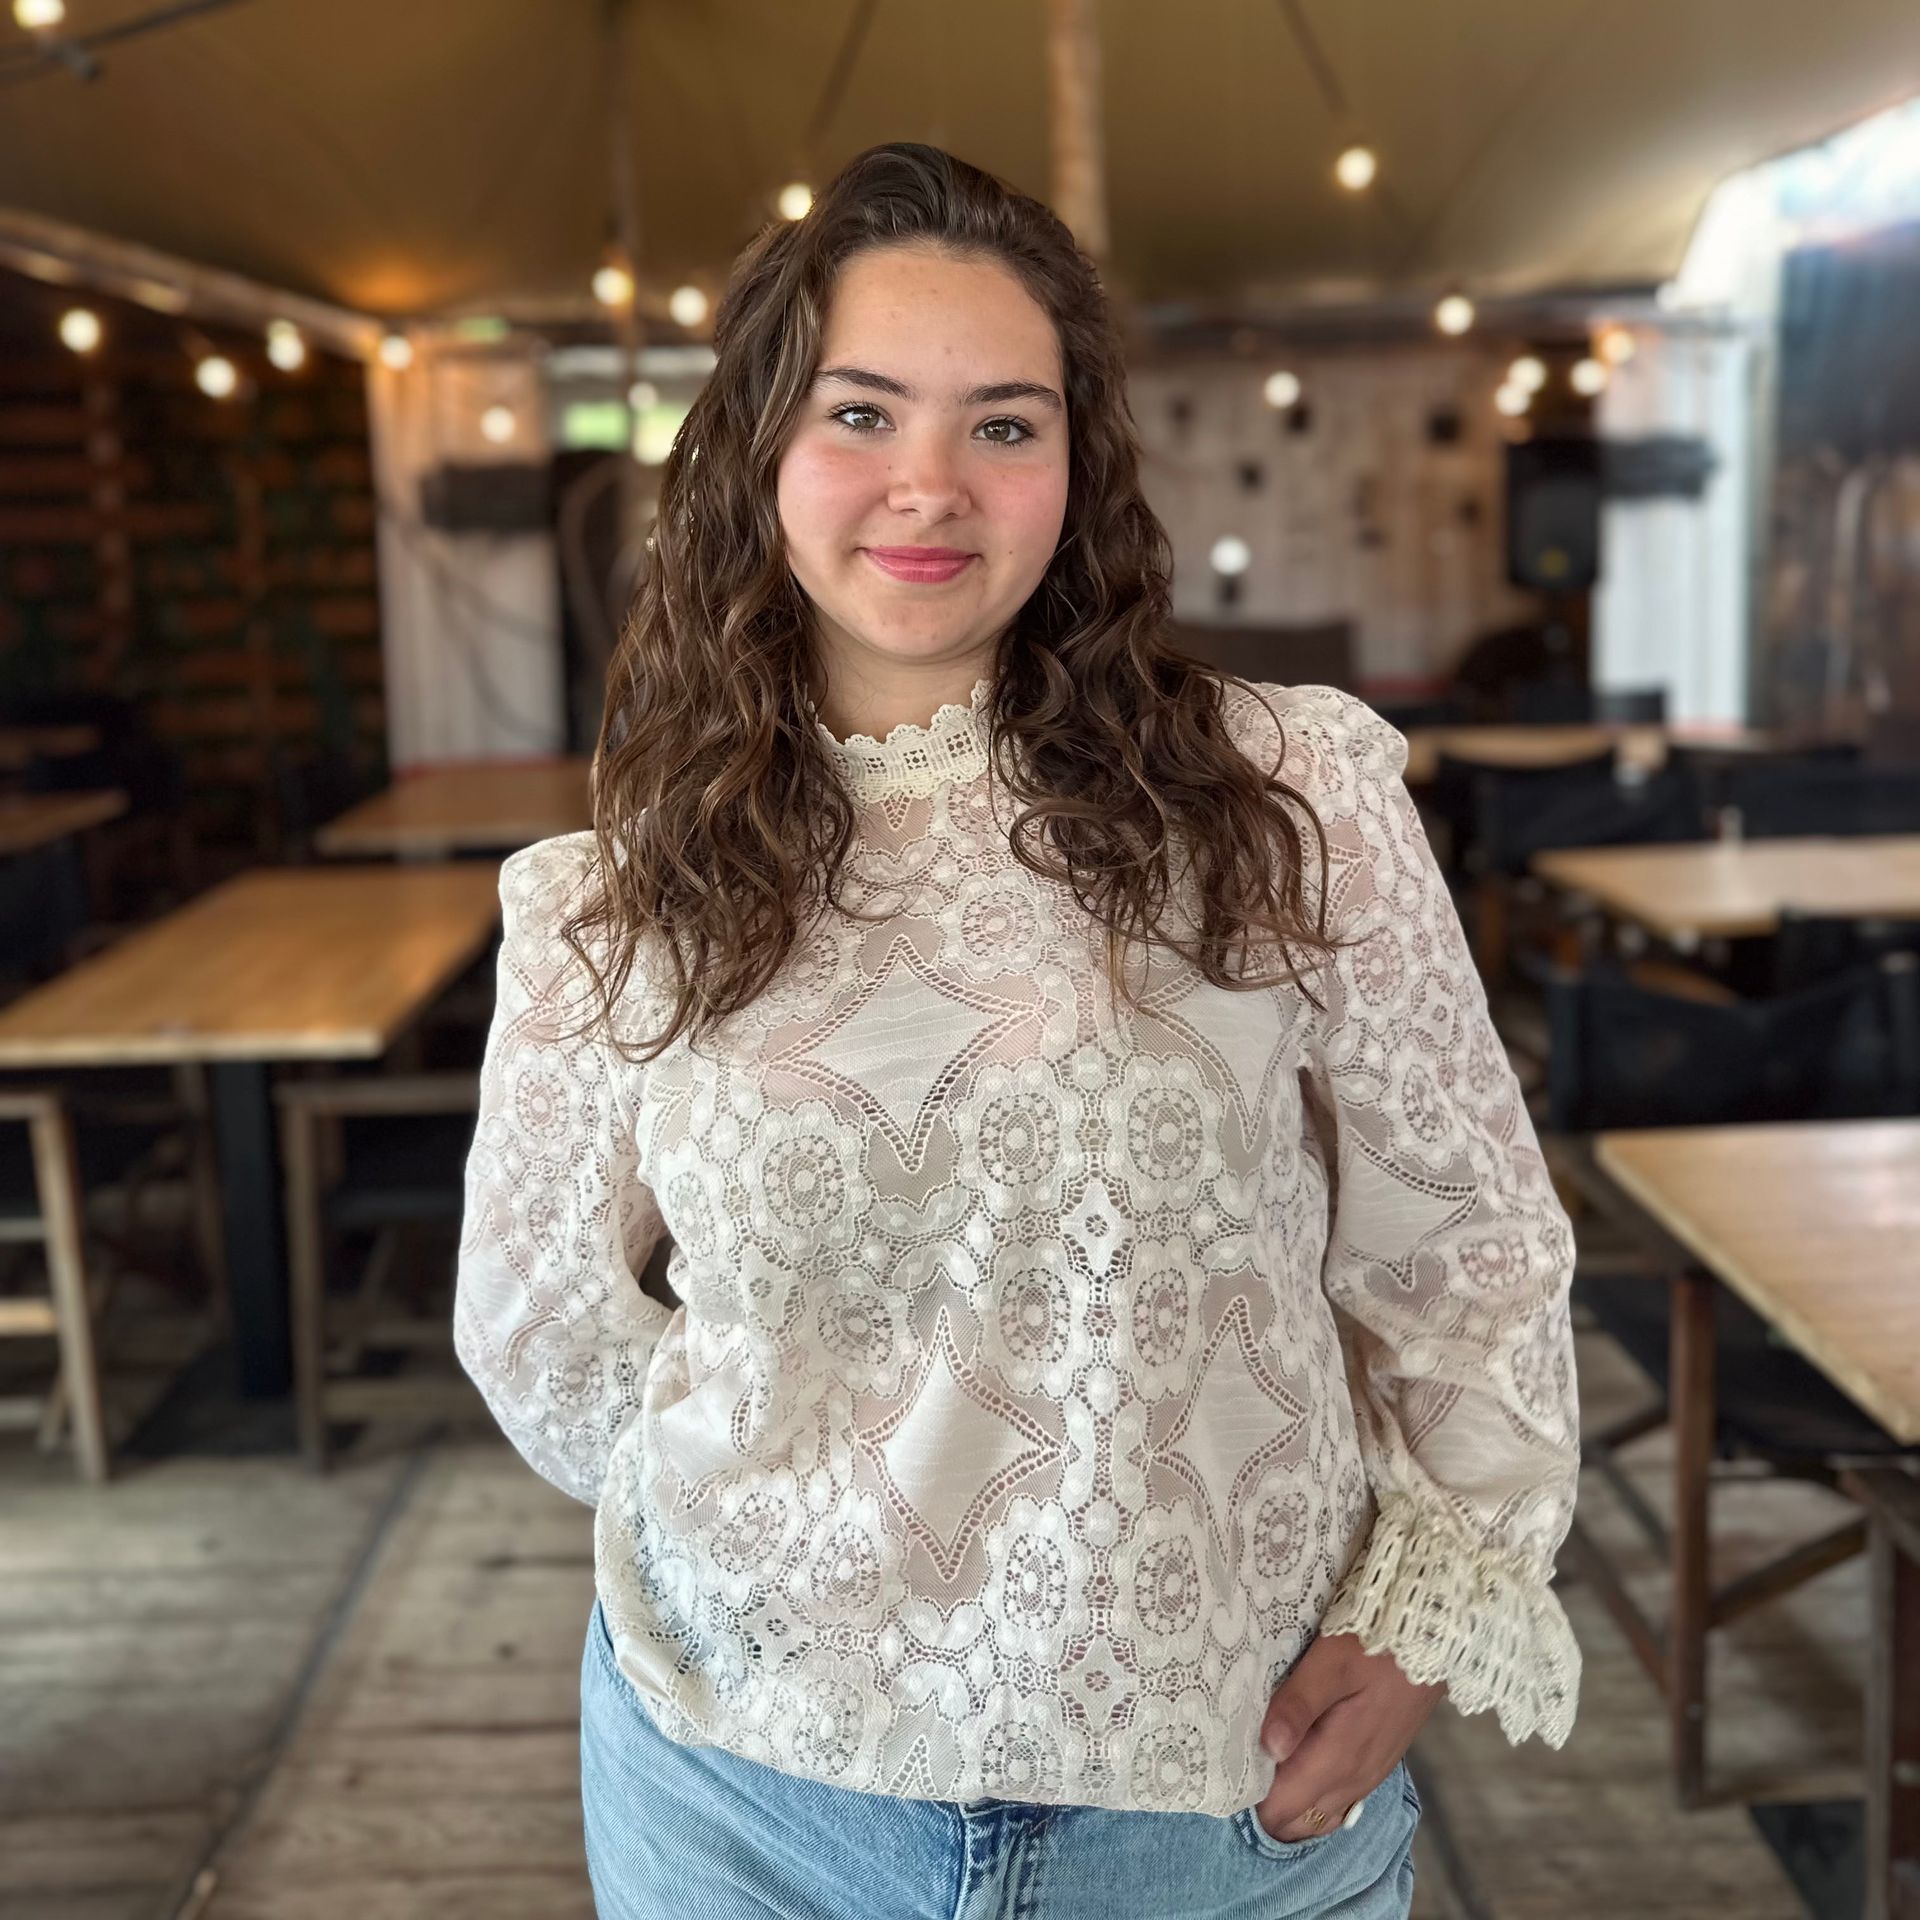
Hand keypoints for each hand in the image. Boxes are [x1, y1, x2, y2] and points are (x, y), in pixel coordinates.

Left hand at [1249, 1631, 1444, 1842]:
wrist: (1434, 1637)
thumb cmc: (1378, 1643)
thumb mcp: (1331, 1662)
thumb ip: (1298, 1705)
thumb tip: (1268, 1748)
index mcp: (1338, 1759)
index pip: (1282, 1808)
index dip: (1249, 1797)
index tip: (1224, 1771)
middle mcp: (1354, 1778)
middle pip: (1298, 1820)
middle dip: (1263, 1805)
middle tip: (1233, 1767)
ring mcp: (1368, 1773)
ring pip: (1319, 1813)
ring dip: (1289, 1802)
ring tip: (1256, 1770)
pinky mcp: (1376, 1761)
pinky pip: (1338, 1799)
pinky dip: (1312, 1797)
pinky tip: (1295, 1770)